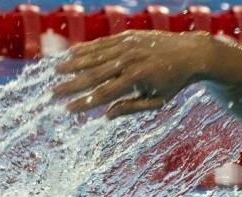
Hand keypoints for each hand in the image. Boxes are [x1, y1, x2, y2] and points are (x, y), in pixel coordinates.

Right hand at [54, 30, 211, 117]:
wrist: (189, 54)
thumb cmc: (173, 82)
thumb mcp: (158, 101)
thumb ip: (132, 108)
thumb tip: (106, 116)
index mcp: (137, 80)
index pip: (105, 94)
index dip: (85, 102)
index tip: (68, 109)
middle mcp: (129, 61)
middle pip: (94, 75)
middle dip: (72, 85)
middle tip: (52, 94)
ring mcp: (127, 46)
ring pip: (94, 55)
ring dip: (73, 64)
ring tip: (54, 72)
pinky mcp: (126, 36)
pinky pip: (102, 43)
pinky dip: (85, 49)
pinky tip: (71, 55)